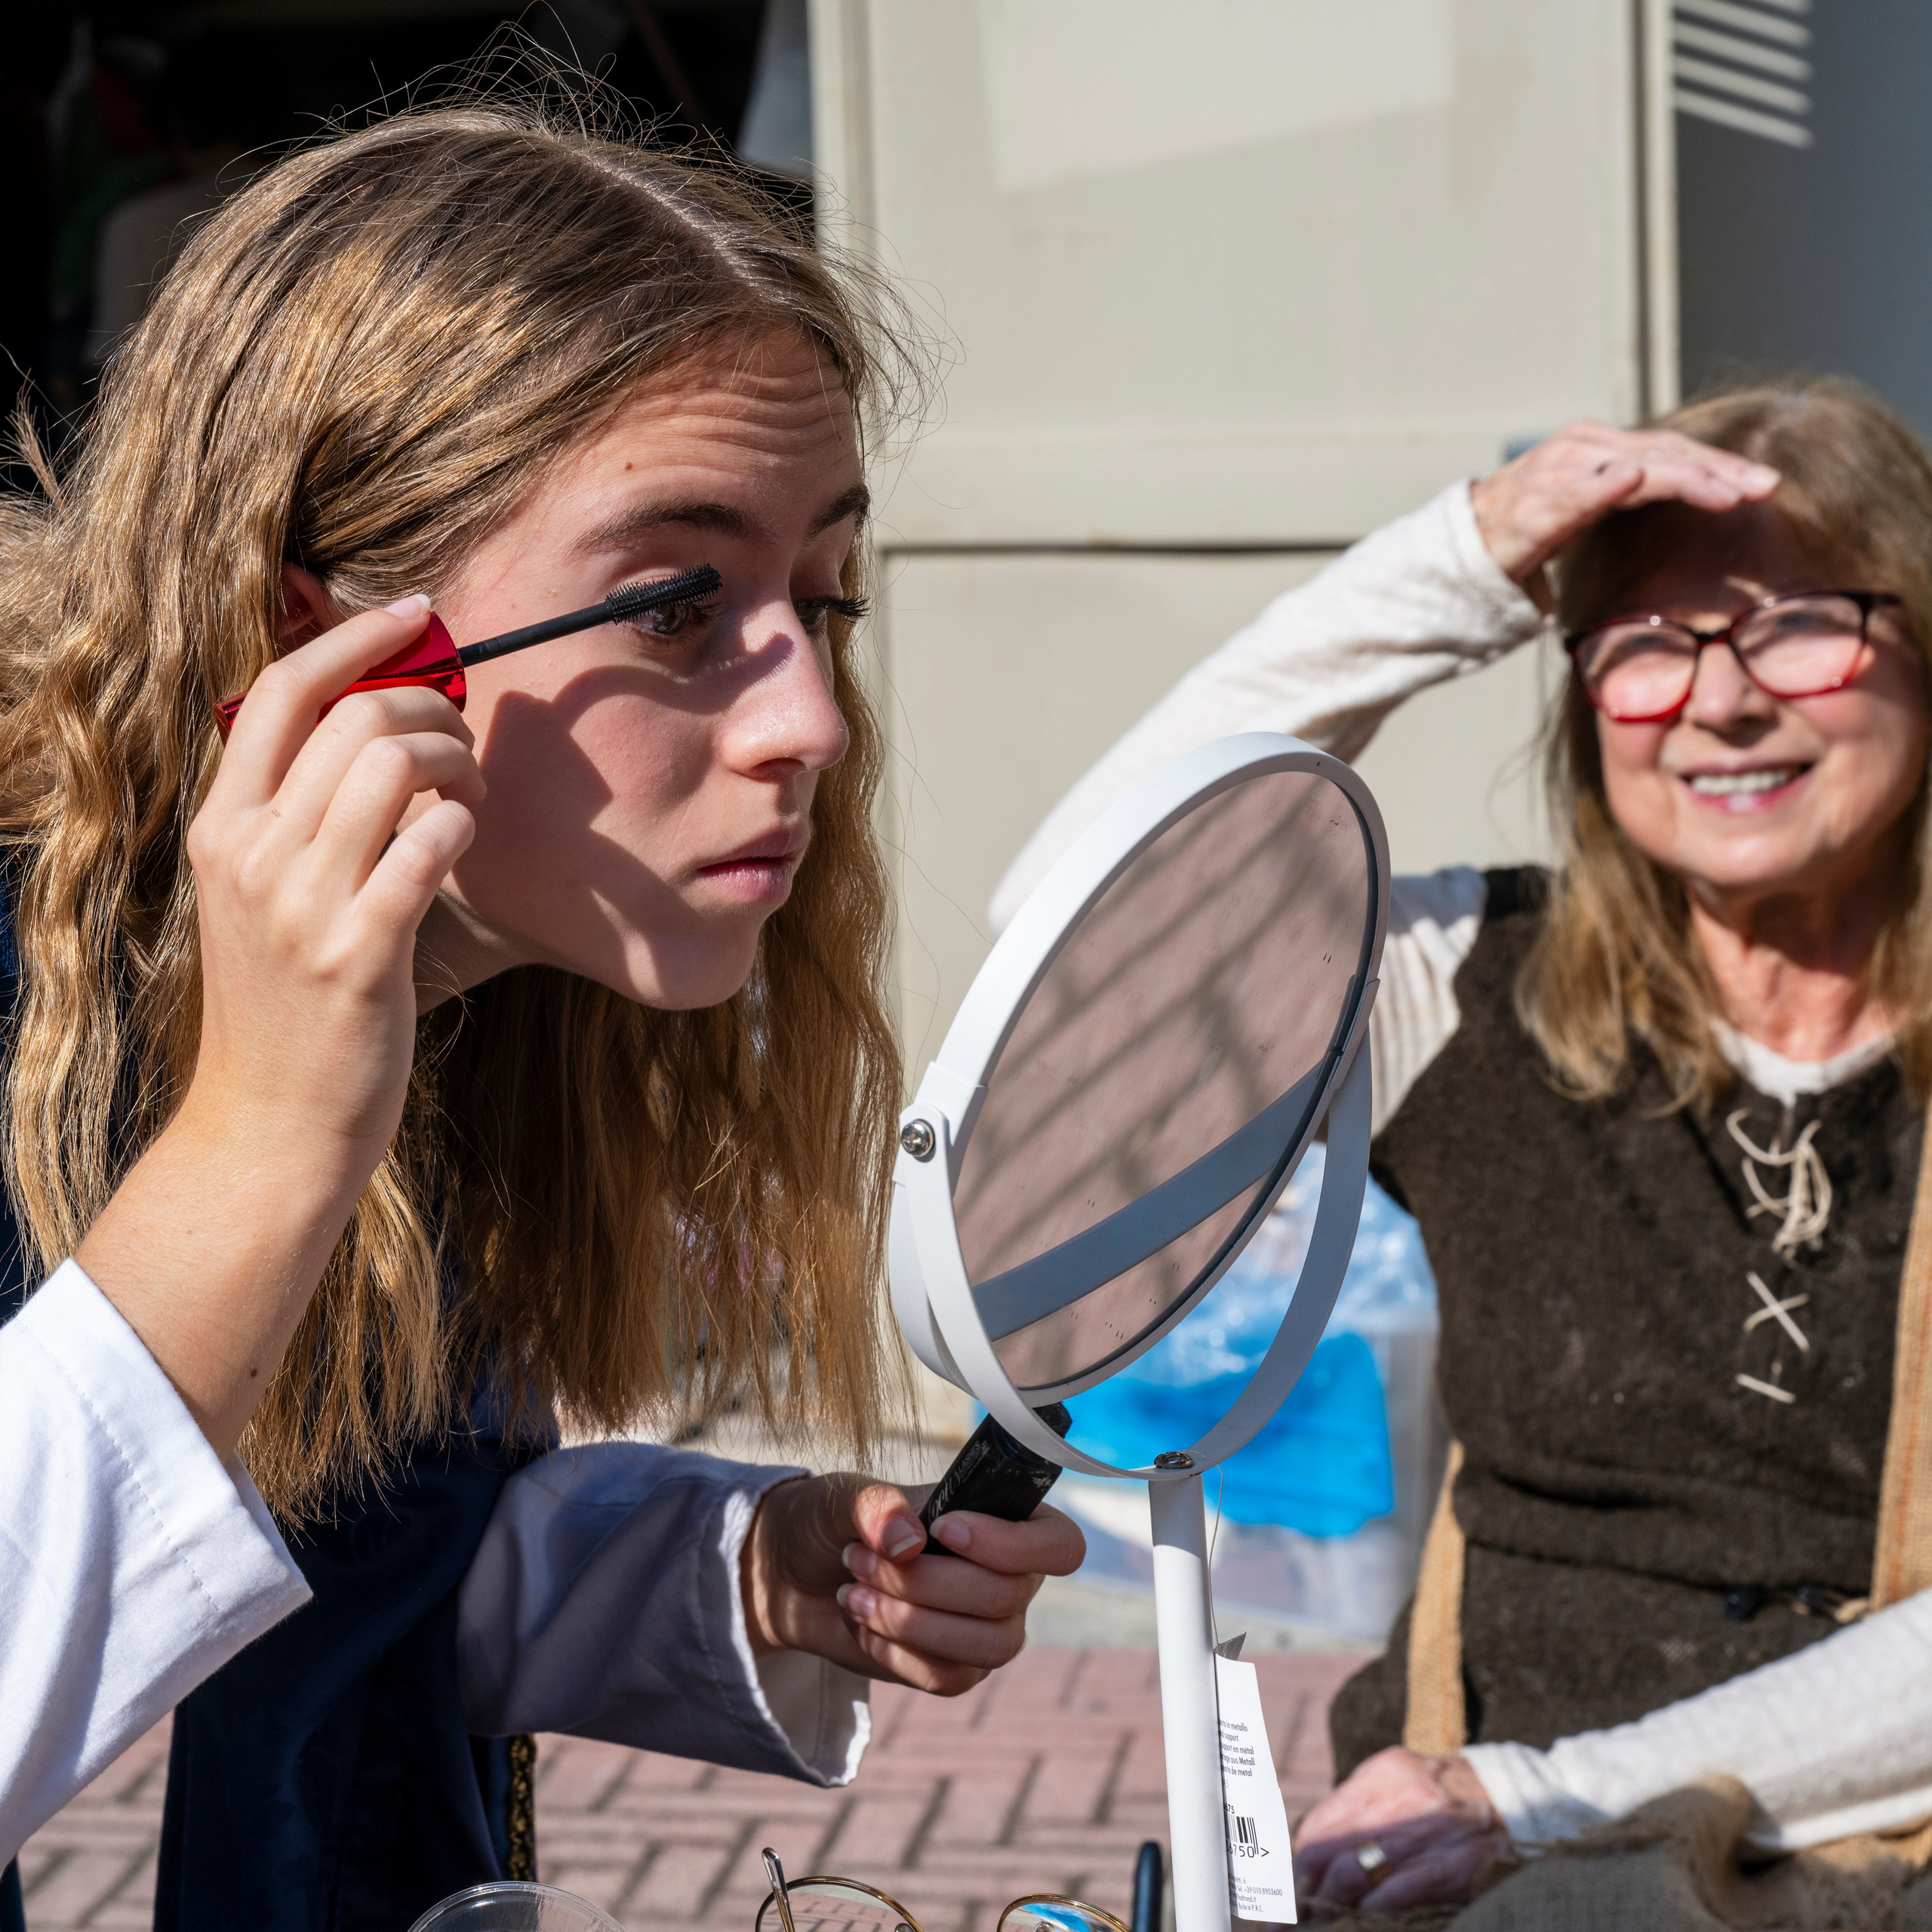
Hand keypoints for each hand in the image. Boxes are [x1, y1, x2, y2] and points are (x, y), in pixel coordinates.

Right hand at [76, 595, 482, 1455]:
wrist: (269, 1130)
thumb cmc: (286, 1010)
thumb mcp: (264, 901)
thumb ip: (299, 820)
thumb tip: (373, 736)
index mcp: (223, 829)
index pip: (276, 691)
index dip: (352, 637)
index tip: (418, 614)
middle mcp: (251, 853)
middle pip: (352, 718)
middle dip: (432, 709)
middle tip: (466, 746)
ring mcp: (300, 903)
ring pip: (391, 766)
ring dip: (456, 765)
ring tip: (470, 801)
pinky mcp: (356, 954)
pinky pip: (426, 847)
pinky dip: (461, 829)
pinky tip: (465, 848)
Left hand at [741, 1474, 1085, 1693]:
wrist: (791, 1575)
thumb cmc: (830, 1521)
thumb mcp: (842, 1496)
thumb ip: (876, 1504)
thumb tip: (911, 1540)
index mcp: (1004, 1518)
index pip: (1061, 1544)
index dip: (1011, 1545)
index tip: (942, 1530)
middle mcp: (1010, 1576)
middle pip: (1007, 1598)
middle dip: (924, 1583)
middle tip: (856, 1559)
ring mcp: (987, 1627)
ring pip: (986, 1647)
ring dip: (911, 1622)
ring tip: (852, 1595)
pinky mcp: (955, 1668)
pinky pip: (949, 1679)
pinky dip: (898, 1654)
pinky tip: (862, 1626)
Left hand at [1294, 1746, 1512, 1914]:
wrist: (1523, 1798)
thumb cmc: (1450, 1799)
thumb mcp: (1402, 1785)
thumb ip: (1362, 1813)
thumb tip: (1313, 1858)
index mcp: (1380, 1775)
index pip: (1319, 1825)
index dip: (1293, 1867)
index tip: (1277, 1898)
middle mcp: (1399, 1795)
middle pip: (1328, 1848)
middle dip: (1299, 1893)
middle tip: (1282, 1924)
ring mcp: (1427, 1828)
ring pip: (1355, 1869)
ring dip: (1327, 1906)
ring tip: (1312, 1928)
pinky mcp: (1455, 1860)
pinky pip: (1403, 1887)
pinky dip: (1374, 1908)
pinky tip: (1359, 1921)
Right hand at [1470, 421, 1779, 587]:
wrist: (1459, 550)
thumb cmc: (1523, 532)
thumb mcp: (1586, 506)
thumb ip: (1624, 494)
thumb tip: (1673, 497)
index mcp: (1600, 448)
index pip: (1672, 450)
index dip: (1720, 465)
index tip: (1764, 486)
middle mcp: (1583, 448)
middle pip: (1666, 453)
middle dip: (1720, 471)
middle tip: (1766, 487)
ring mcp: (1558, 472)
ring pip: (1635, 468)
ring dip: (1686, 479)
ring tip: (1728, 494)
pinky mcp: (1535, 504)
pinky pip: (1577, 492)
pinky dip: (1605, 485)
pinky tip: (1634, 479)